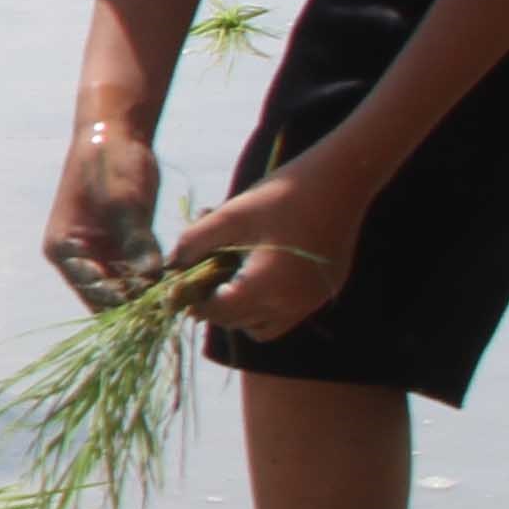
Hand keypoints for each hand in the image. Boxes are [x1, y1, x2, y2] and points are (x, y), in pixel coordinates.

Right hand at [43, 118, 166, 311]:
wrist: (116, 133)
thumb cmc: (112, 163)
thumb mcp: (125, 202)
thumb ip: (137, 242)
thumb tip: (153, 279)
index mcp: (64, 249)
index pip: (94, 292)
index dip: (125, 305)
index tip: (158, 311)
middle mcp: (77, 258)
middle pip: (107, 298)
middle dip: (138, 306)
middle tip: (174, 311)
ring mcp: (98, 254)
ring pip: (124, 290)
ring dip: (149, 296)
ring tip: (180, 301)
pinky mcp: (120, 246)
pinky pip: (137, 274)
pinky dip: (156, 281)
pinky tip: (180, 284)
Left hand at [173, 155, 373, 343]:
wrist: (339, 182)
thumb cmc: (280, 196)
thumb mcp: (228, 216)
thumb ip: (193, 243)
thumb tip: (169, 267)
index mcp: (266, 288)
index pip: (217, 313)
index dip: (192, 302)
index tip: (177, 287)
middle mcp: (292, 304)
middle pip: (237, 321)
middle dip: (212, 302)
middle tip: (200, 274)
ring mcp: (311, 301)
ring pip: (261, 325)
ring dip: (238, 310)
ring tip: (226, 275)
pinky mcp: (323, 292)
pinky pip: (285, 315)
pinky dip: (264, 306)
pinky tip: (254, 273)